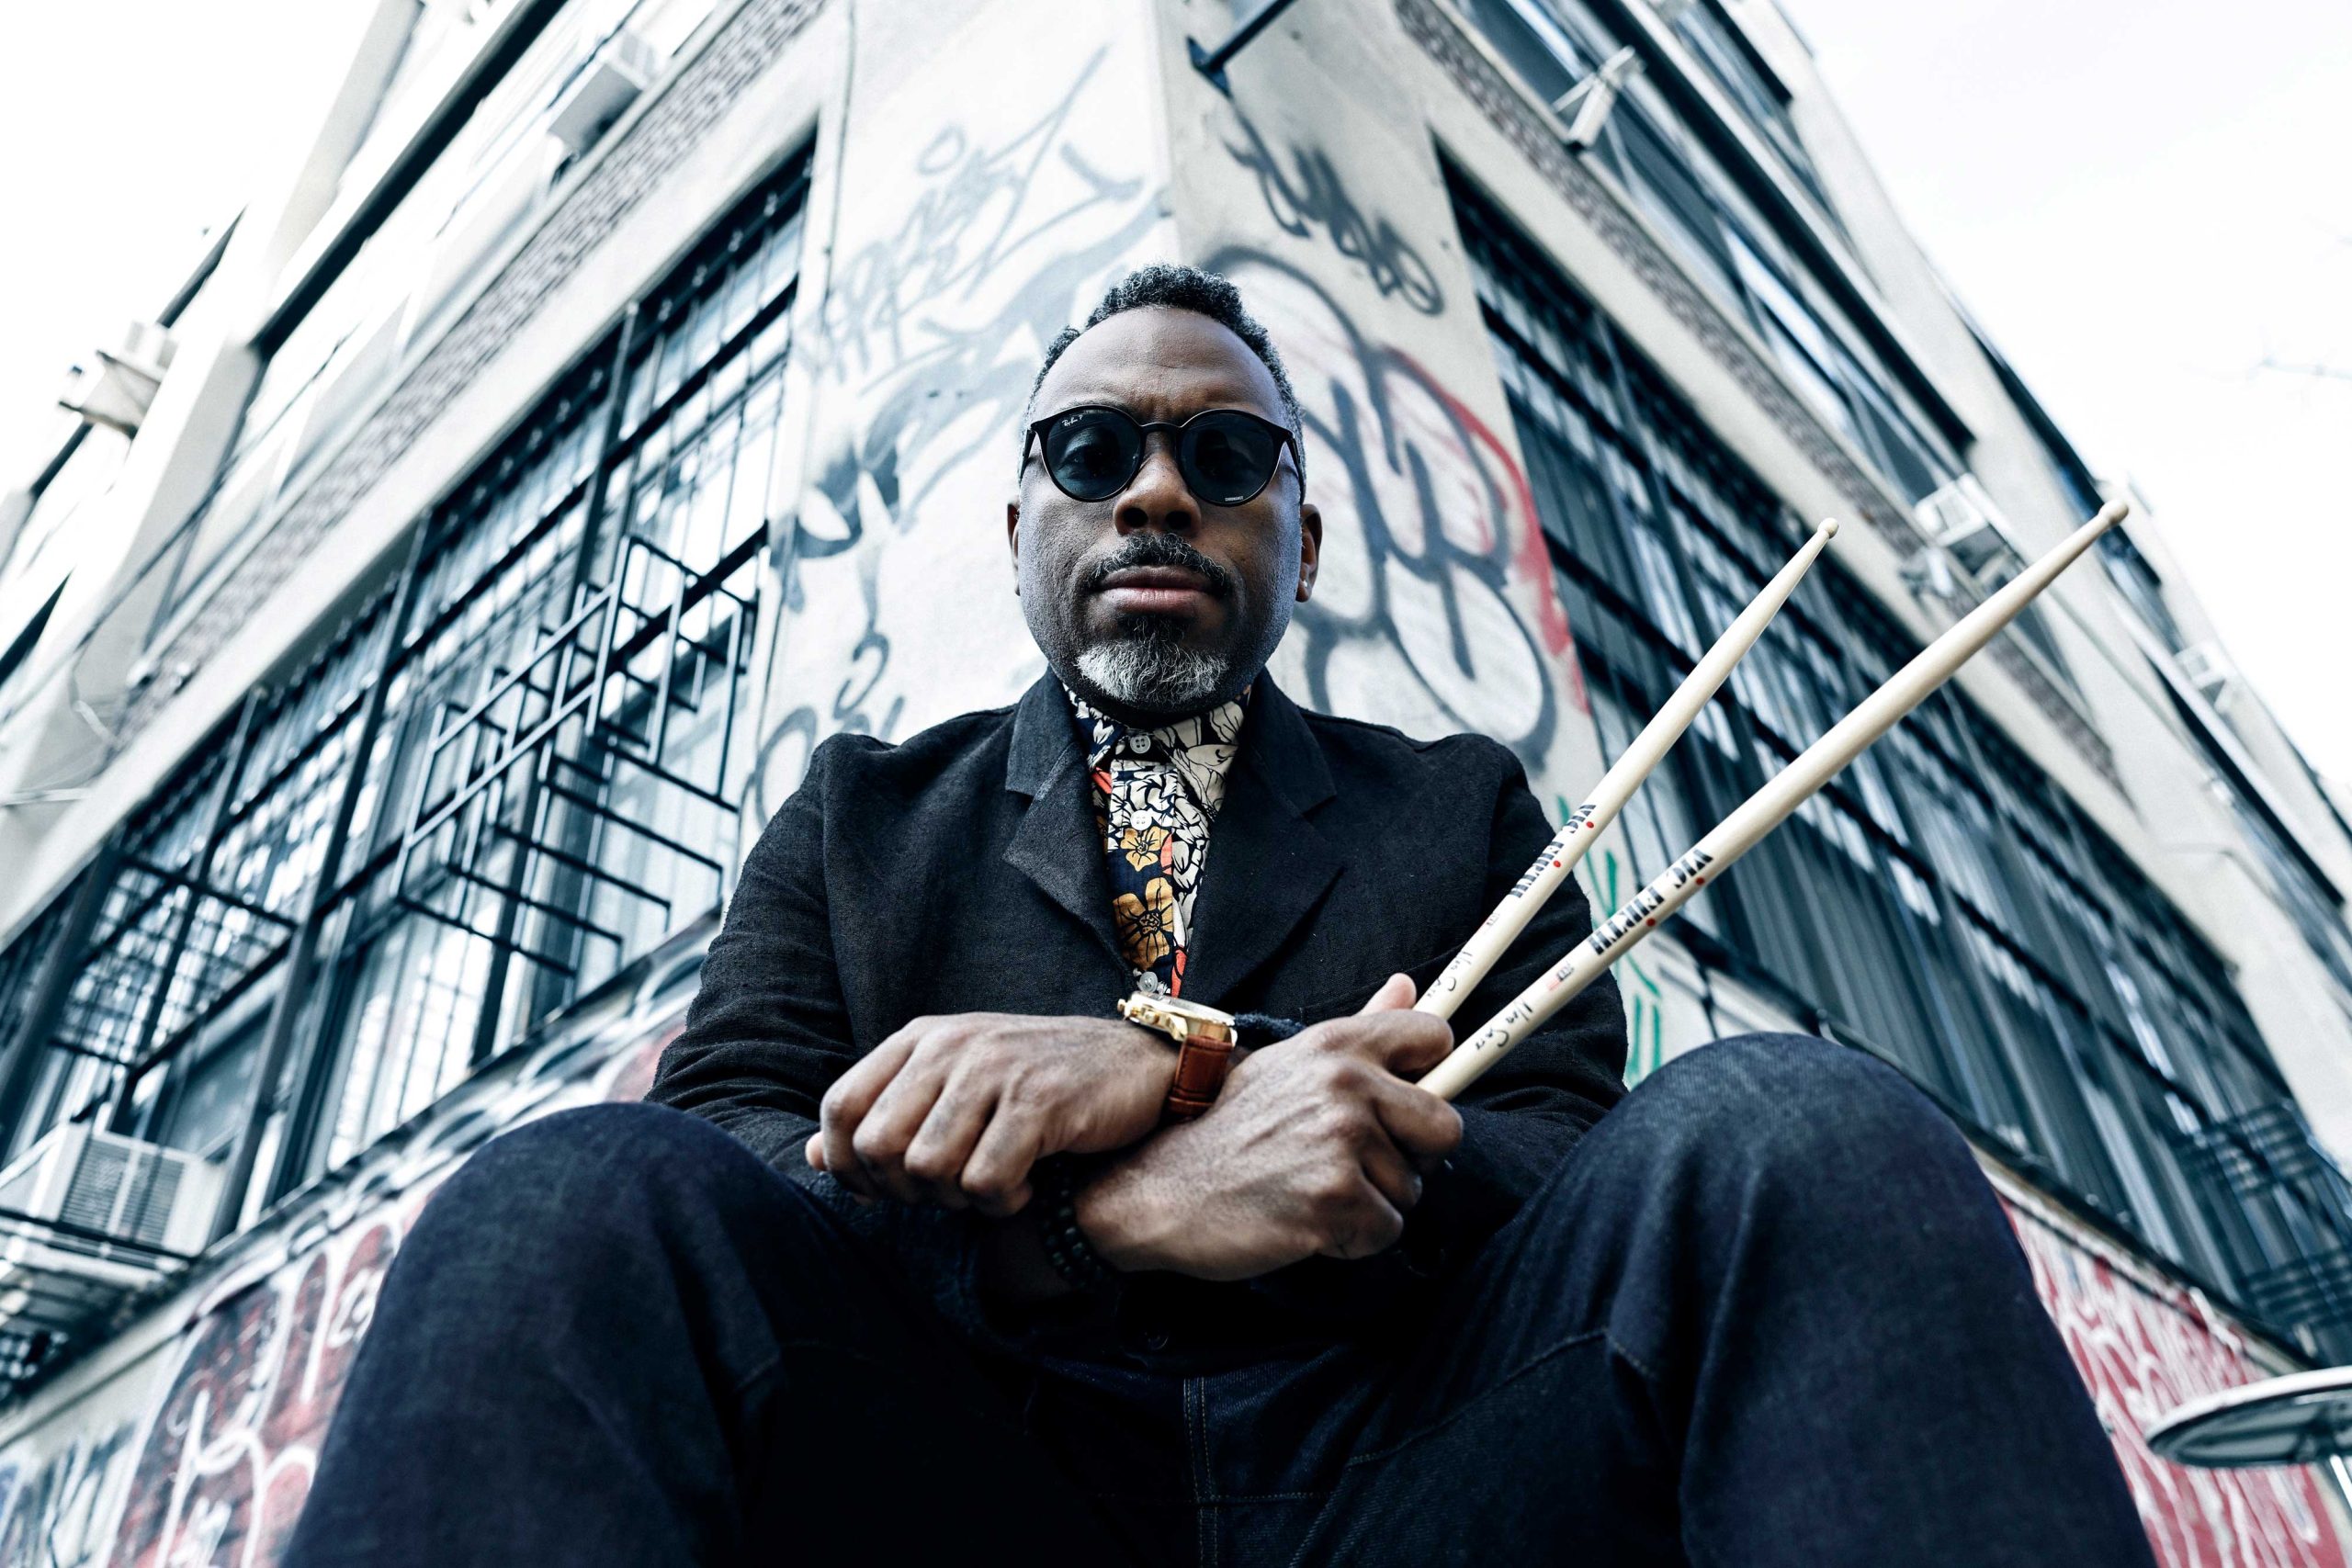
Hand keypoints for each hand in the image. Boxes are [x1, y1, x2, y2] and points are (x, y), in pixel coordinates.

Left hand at [808, 1014, 1171, 1214]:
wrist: (1137, 1063)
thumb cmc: (1037, 1082)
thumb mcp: (954, 1083)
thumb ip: (886, 1114)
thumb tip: (814, 1157)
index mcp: (921, 1038)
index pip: (840, 1106)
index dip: (847, 1164)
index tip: (880, 1192)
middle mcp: (951, 1047)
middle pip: (878, 1146)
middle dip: (904, 1191)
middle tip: (946, 1193)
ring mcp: (994, 1071)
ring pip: (928, 1169)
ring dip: (956, 1200)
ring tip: (990, 1187)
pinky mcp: (1038, 1102)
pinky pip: (986, 1180)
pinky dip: (1000, 1203)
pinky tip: (1024, 1189)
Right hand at [1075, 974, 1460, 1280]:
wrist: (1158, 1190)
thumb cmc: (1226, 1131)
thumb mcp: (1287, 1064)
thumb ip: (1359, 1028)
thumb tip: (1406, 983)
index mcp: (1335, 1045)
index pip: (1433, 1036)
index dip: (1429, 1076)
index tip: (1402, 1102)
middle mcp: (1344, 1083)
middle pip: (1445, 1128)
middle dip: (1411, 1156)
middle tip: (1354, 1165)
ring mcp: (1341, 1141)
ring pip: (1411, 1191)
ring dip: (1370, 1203)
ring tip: (1310, 1190)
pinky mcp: (1336, 1198)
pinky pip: (1386, 1232)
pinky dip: (1353, 1240)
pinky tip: (1307, 1222)